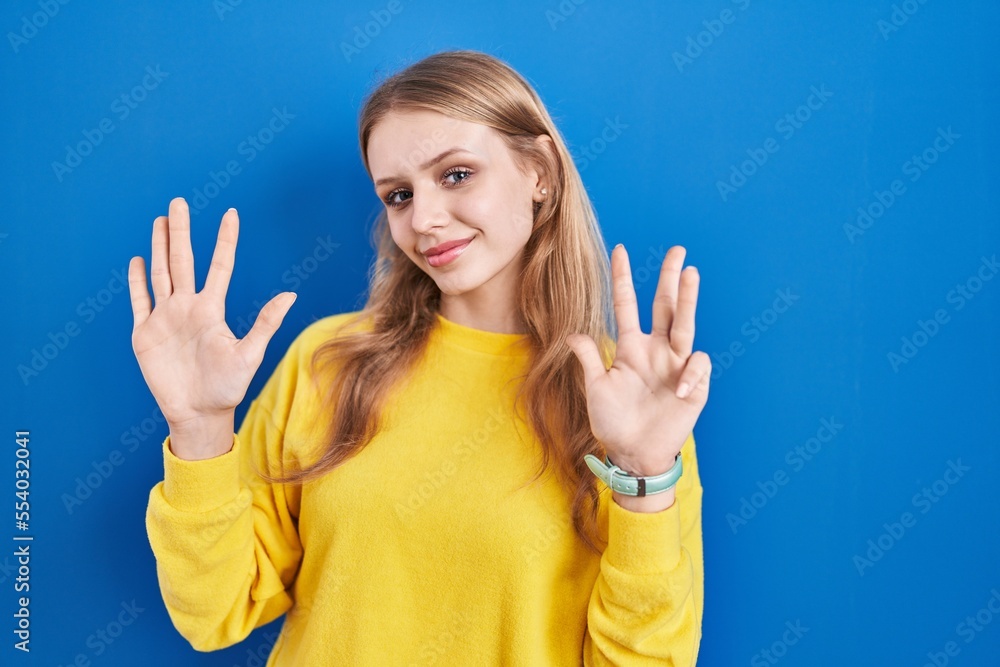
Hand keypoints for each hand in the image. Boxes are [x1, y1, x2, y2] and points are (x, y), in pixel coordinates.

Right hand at [127, 198, 295, 445]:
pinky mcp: (145, 334)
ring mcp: (166, 319)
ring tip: (160, 221)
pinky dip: (137, 282)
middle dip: (180, 232)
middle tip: (178, 202)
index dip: (224, 240)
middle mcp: (188, 308)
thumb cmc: (228, 387)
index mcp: (212, 310)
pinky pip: (140, 302)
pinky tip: (138, 260)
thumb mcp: (250, 354)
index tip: (231, 213)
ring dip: (159, 248)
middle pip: (182, 261)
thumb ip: (265, 323)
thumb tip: (290, 295)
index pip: (219, 266)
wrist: (199, 413)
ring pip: (160, 274)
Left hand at [566, 244, 709, 476]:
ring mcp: (675, 365)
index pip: (627, 305)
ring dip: (688, 299)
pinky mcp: (693, 384)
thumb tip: (571, 334)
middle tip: (678, 250)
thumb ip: (589, 360)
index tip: (619, 251)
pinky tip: (679, 391)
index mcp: (631, 348)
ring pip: (685, 324)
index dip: (623, 279)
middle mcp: (656, 350)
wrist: (634, 454)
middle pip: (665, 306)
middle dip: (671, 278)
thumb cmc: (613, 422)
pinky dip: (690, 373)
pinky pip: (696, 366)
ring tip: (692, 273)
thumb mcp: (596, 389)